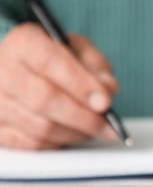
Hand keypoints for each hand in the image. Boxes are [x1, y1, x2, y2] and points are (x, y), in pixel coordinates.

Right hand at [0, 24, 119, 149]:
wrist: (28, 71)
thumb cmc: (57, 60)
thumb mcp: (81, 51)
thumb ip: (97, 66)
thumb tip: (108, 90)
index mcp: (23, 42)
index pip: (49, 62)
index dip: (80, 85)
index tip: (105, 102)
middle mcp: (1, 70)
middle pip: (43, 99)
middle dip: (83, 117)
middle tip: (108, 125)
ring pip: (39, 126)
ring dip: (75, 132)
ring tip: (95, 129)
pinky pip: (31, 144)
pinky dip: (58, 143)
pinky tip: (72, 134)